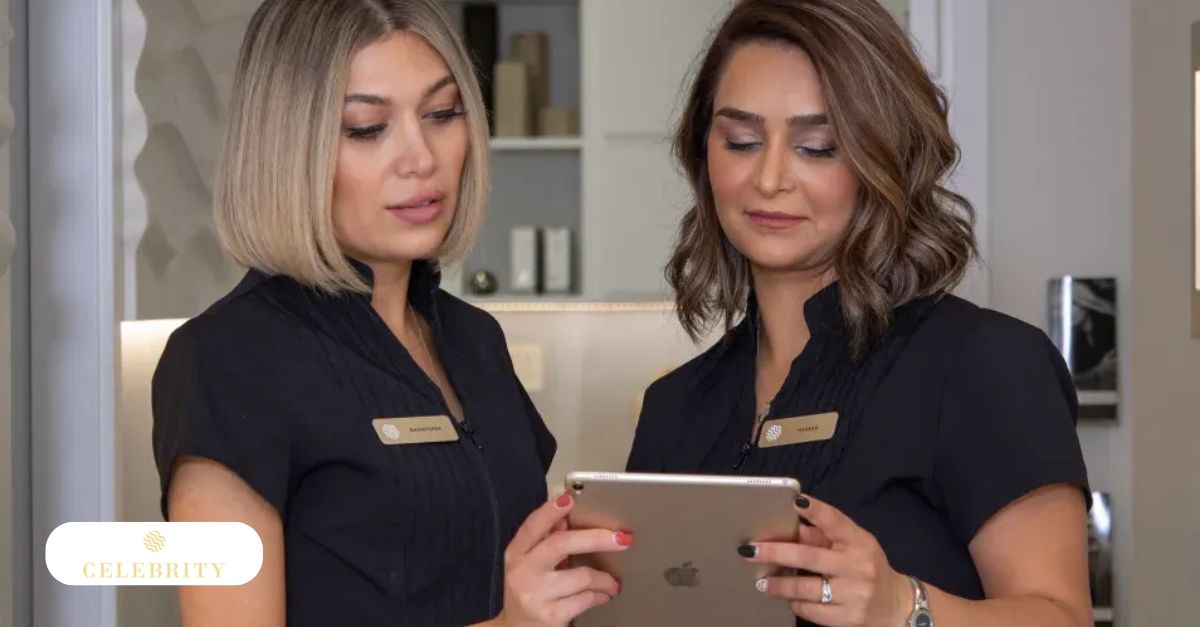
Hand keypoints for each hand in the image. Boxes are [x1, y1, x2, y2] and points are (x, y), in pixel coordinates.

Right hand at [493, 493, 632, 626]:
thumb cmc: (530, 592)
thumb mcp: (530, 565)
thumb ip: (546, 541)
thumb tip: (567, 517)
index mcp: (516, 554)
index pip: (532, 527)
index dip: (549, 511)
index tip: (569, 499)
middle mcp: (523, 572)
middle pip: (560, 544)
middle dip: (596, 538)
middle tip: (622, 539)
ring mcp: (535, 595)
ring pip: (581, 576)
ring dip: (605, 578)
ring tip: (613, 582)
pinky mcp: (550, 616)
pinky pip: (586, 599)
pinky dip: (601, 595)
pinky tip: (604, 595)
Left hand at [738, 495, 909, 626]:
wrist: (896, 605)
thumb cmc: (866, 567)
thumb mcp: (853, 545)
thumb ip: (824, 536)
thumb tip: (790, 525)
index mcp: (859, 541)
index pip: (836, 521)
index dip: (815, 510)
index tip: (794, 501)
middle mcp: (857, 566)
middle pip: (809, 557)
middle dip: (775, 553)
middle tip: (750, 550)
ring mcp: (854, 594)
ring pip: (805, 588)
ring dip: (778, 584)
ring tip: (761, 581)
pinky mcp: (848, 618)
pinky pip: (811, 610)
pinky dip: (794, 602)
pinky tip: (786, 598)